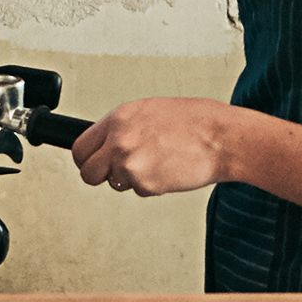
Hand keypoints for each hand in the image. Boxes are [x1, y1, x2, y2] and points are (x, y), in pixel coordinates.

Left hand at [68, 99, 238, 198]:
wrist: (221, 138)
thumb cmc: (195, 121)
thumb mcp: (150, 110)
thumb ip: (123, 126)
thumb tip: (106, 141)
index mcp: (118, 119)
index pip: (80, 147)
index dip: (85, 159)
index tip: (92, 163)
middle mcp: (119, 141)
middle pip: (88, 173)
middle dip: (100, 175)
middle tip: (116, 172)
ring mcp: (130, 165)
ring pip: (115, 184)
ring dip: (130, 179)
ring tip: (156, 162)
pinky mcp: (145, 185)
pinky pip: (138, 191)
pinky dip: (151, 186)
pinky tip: (168, 170)